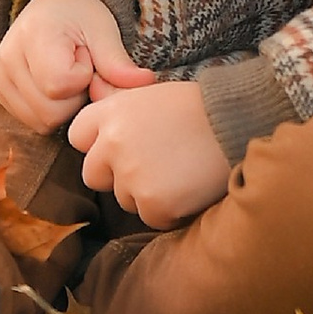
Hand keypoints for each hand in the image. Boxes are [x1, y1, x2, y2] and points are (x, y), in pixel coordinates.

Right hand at [0, 0, 156, 131]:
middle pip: (51, 112)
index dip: (83, 76)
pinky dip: (50, 109)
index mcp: (33, 35)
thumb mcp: (103, 31)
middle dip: (75, 96)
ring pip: (42, 122)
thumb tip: (145, 84)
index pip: (60, 86)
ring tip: (67, 74)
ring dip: (63, 105)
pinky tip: (55, 84)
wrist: (54, 4)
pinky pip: (33, 122)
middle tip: (79, 67)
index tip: (86, 55)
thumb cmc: (82, 14)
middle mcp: (7, 57)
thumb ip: (119, 63)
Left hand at [67, 78, 232, 226]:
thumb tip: (95, 136)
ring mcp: (131, 176)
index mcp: (109, 112)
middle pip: (93, 175)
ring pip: (123, 200)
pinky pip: (151, 218)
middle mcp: (112, 144)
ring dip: (145, 193)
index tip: (117, 148)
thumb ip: (117, 115)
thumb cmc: (196, 107)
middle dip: (116, 176)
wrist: (235, 123)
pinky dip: (168, 210)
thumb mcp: (148, 96)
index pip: (77, 137)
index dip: (97, 145)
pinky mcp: (154, 203)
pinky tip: (188, 187)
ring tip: (177, 170)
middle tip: (151, 165)